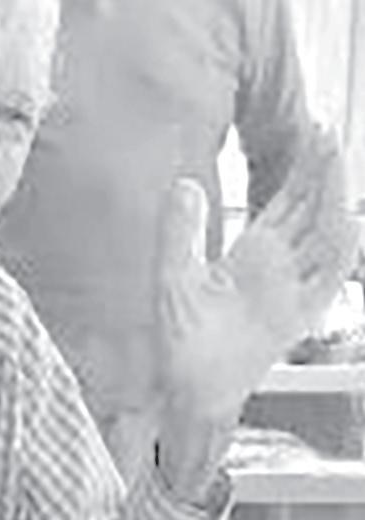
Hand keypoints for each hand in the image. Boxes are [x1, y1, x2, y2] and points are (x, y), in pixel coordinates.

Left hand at [156, 127, 355, 421]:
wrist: (190, 386)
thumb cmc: (183, 337)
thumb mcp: (174, 276)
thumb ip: (180, 232)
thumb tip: (185, 184)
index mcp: (254, 253)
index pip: (287, 201)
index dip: (303, 169)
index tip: (314, 132)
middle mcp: (279, 267)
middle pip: (312, 211)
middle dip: (322, 174)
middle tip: (328, 134)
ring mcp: (292, 289)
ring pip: (323, 237)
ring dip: (332, 201)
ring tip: (336, 164)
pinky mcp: (297, 317)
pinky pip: (326, 281)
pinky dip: (338, 255)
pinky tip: (345, 225)